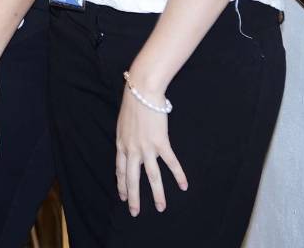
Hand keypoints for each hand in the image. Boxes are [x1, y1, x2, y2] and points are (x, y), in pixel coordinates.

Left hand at [115, 84, 187, 214]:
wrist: (142, 92)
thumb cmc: (132, 103)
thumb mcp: (122, 123)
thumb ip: (125, 136)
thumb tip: (127, 144)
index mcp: (121, 144)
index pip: (120, 170)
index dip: (122, 184)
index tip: (122, 197)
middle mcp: (132, 150)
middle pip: (132, 179)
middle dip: (133, 197)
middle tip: (134, 212)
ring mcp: (146, 148)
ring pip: (152, 177)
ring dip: (157, 194)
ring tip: (160, 208)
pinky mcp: (161, 143)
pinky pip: (170, 163)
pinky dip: (178, 175)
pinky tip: (183, 186)